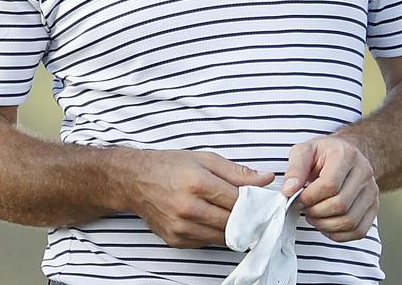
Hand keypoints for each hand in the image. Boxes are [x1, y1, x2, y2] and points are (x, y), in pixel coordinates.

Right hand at [127, 149, 273, 247]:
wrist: (134, 181)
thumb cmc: (169, 166)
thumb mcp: (204, 159)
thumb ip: (237, 172)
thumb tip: (266, 179)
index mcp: (197, 183)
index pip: (239, 201)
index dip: (257, 203)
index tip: (265, 202)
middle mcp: (188, 208)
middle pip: (234, 222)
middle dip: (249, 218)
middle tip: (256, 212)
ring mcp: (181, 227)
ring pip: (223, 237)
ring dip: (234, 229)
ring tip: (234, 216)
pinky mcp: (176, 240)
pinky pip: (207, 242)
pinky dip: (215, 234)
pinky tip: (211, 220)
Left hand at [283, 136, 378, 241]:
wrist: (347, 155)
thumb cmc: (323, 154)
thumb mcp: (304, 151)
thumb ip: (295, 169)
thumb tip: (288, 191)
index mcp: (346, 155)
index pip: (329, 185)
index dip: (309, 197)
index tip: (296, 198)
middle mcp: (364, 173)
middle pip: (340, 205)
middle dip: (315, 212)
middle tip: (303, 208)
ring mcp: (372, 191)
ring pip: (350, 221)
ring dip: (325, 225)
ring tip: (312, 216)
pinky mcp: (374, 207)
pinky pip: (358, 231)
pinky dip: (338, 234)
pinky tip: (325, 224)